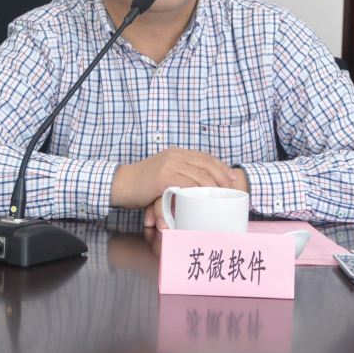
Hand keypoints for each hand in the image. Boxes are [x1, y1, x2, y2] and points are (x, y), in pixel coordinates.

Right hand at [110, 148, 239, 210]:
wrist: (122, 183)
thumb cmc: (142, 182)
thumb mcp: (162, 172)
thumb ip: (177, 173)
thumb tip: (194, 185)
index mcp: (176, 153)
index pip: (204, 156)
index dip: (219, 166)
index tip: (231, 176)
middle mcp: (175, 155)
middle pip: (206, 163)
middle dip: (222, 175)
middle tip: (231, 186)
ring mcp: (170, 165)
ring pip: (199, 174)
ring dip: (213, 186)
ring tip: (222, 196)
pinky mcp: (164, 177)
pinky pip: (187, 184)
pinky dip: (198, 192)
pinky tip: (205, 199)